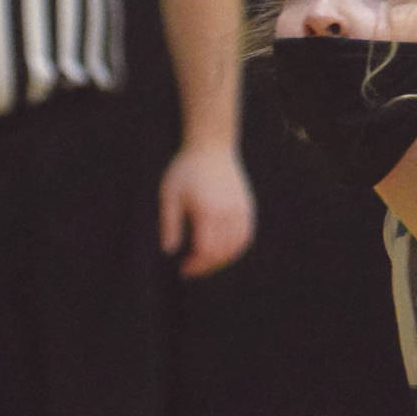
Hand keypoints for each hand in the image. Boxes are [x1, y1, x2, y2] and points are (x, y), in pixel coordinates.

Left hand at [160, 143, 255, 278]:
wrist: (211, 146)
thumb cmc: (186, 169)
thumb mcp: (170, 195)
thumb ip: (169, 224)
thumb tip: (169, 250)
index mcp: (207, 211)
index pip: (206, 251)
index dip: (195, 265)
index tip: (183, 269)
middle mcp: (227, 213)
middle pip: (222, 253)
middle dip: (206, 266)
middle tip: (191, 268)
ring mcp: (240, 210)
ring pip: (236, 247)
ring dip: (222, 260)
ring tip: (206, 261)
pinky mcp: (247, 207)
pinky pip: (246, 236)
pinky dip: (236, 248)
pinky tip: (223, 251)